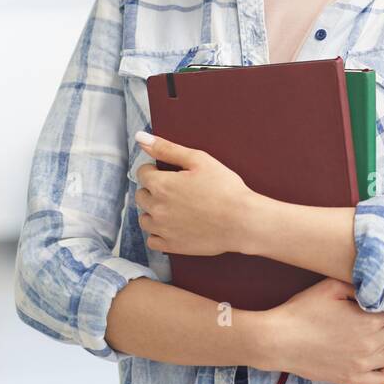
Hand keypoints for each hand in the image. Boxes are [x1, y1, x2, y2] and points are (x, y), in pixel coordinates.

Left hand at [133, 131, 253, 255]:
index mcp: (161, 185)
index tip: (170, 173)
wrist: (242, 220)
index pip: (142, 173)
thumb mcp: (198, 160)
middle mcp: (156, 208)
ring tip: (174, 208)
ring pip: (144, 219)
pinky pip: (152, 240)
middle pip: (141, 195)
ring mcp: (163, 229)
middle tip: (175, 190)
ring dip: (153, 212)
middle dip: (153, 190)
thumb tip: (141, 137)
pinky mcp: (171, 246)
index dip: (155, 170)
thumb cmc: (225, 187)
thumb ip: (167, 148)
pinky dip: (159, 233)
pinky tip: (173, 226)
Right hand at [267, 277, 383, 383]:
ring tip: (372, 337)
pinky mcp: (351, 380)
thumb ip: (357, 286)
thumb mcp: (330, 286)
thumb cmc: (303, 310)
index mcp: (367, 321)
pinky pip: (383, 380)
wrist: (280, 340)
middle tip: (373, 318)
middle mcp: (369, 344)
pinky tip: (375, 359)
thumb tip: (374, 290)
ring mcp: (361, 365)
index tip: (376, 304)